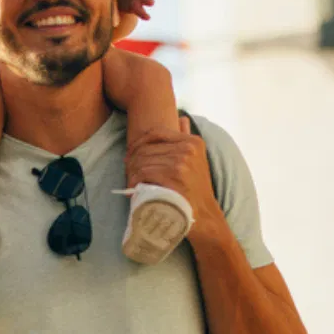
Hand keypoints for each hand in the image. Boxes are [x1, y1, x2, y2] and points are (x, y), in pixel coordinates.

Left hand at [127, 116, 223, 236]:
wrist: (205, 215)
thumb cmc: (196, 189)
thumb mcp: (197, 159)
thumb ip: (187, 138)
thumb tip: (181, 119)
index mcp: (193, 141)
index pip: (156, 133)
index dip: (138, 142)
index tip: (131, 154)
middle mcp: (188, 149)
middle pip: (146, 148)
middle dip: (133, 160)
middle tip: (128, 171)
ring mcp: (182, 162)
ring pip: (142, 161)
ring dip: (132, 172)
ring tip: (130, 181)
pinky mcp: (173, 177)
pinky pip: (144, 173)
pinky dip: (134, 181)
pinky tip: (133, 188)